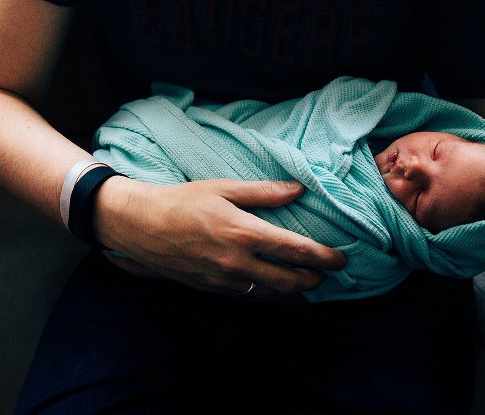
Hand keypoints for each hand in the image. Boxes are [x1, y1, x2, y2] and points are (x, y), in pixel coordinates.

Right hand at [93, 177, 346, 300]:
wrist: (142, 226)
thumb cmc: (183, 201)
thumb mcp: (224, 188)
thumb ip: (265, 192)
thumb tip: (298, 189)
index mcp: (245, 233)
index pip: (297, 251)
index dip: (325, 258)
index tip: (342, 259)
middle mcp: (239, 262)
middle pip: (291, 281)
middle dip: (316, 280)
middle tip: (329, 273)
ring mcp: (226, 280)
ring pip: (273, 295)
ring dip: (296, 293)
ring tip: (310, 286)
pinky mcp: (214, 289)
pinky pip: (251, 297)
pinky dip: (271, 297)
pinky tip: (278, 292)